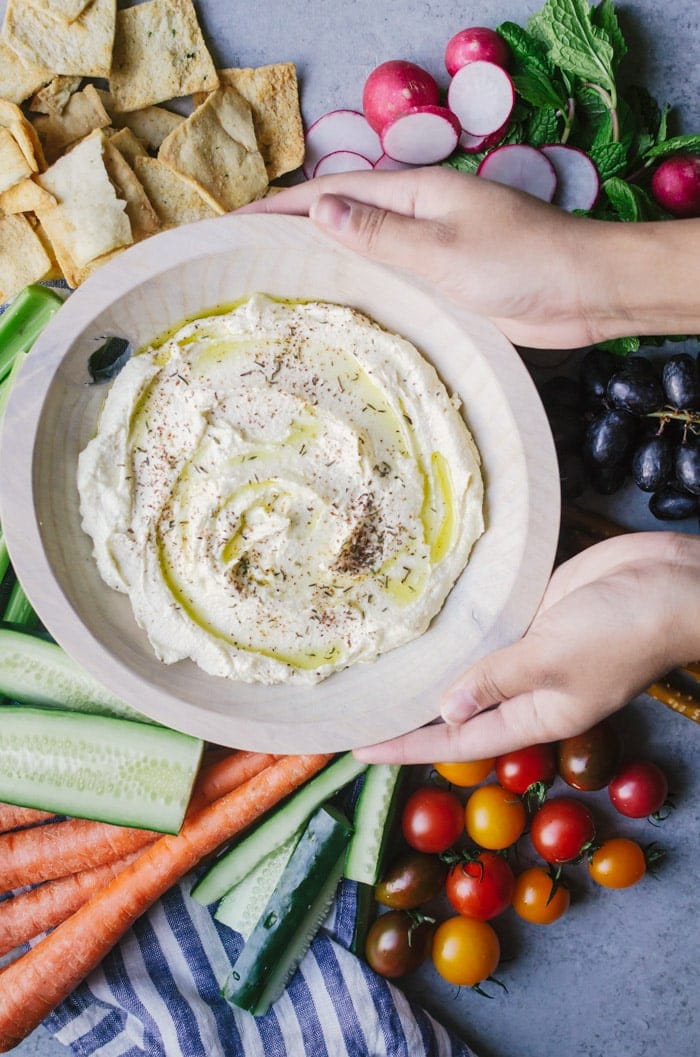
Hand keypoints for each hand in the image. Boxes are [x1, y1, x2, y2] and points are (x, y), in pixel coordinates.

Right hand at [239, 168, 699, 349]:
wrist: (583, 293)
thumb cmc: (520, 263)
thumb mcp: (443, 248)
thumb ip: (381, 234)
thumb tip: (319, 210)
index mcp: (413, 194)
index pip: (331, 194)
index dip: (279, 208)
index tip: (232, 223)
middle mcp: (416, 217)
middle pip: (341, 219)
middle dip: (291, 233)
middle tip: (240, 259)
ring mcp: (429, 251)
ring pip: (362, 254)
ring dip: (320, 264)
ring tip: (272, 287)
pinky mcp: (442, 285)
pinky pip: (388, 283)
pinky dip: (357, 291)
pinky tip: (335, 313)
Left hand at [352, 531, 699, 763]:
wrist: (670, 582)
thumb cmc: (621, 630)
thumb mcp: (553, 660)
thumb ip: (497, 680)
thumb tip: (446, 710)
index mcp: (537, 714)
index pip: (460, 742)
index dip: (410, 747)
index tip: (362, 750)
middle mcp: (529, 689)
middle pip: (461, 708)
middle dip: (415, 711)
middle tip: (360, 707)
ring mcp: (531, 650)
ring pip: (471, 666)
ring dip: (434, 667)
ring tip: (381, 667)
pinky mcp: (535, 613)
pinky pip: (487, 628)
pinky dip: (458, 628)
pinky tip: (425, 621)